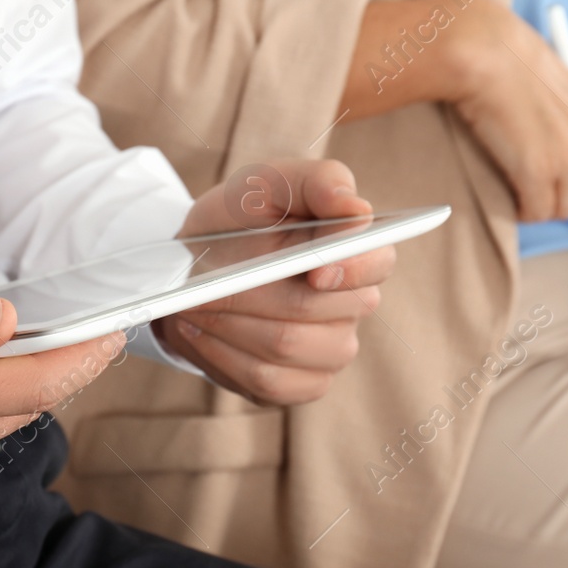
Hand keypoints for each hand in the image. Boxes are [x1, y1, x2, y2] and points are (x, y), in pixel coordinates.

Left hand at [154, 158, 394, 405]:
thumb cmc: (238, 220)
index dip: (350, 271)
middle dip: (255, 293)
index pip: (377, 264)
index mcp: (357, 251)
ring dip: (232, 324)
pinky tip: (201, 332)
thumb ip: (316, 182)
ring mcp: (329, 350)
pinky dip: (226, 357)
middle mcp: (353, 305)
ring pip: (288, 348)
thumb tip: (357, 209)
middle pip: (317, 310)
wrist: (189, 267)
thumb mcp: (265, 183)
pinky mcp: (298, 385)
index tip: (313, 271)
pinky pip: (271, 382)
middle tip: (208, 279)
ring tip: (195, 303)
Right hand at [338, 0, 567, 221]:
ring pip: (558, 209)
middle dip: (555, 194)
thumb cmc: (509, 64)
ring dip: (534, 202)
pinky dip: (518, 209)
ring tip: (511, 177)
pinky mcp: (540, 171)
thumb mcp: (560, 87)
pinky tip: (504, 186)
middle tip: (526, 176)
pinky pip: (534, 211)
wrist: (486, 52)